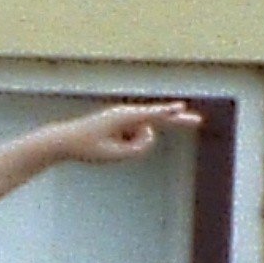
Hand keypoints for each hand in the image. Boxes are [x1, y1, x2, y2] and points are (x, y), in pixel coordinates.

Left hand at [46, 98, 203, 164]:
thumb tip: (151, 135)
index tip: (181, 108)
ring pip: (140, 136)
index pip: (150, 115)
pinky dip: (127, 145)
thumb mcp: (114, 154)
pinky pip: (133, 137)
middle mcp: (126, 113)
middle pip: (155, 118)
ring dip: (131, 147)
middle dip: (175, 119)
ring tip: (108, 148)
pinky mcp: (121, 123)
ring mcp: (124, 117)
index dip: (167, 113)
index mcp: (122, 118)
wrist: (65, 140)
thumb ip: (137, 147)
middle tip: (197, 120)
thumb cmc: (88, 147)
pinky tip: (108, 145)